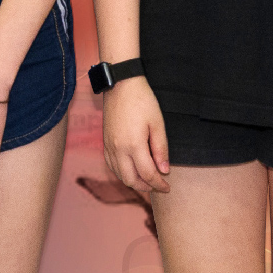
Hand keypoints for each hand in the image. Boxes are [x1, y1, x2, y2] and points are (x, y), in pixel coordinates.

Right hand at [101, 76, 170, 196]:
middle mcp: (118, 149)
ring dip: (133, 182)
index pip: (147, 174)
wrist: (121, 85)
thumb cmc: (142, 101)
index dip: (159, 184)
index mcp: (133, 145)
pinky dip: (122, 173)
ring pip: (120, 175)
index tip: (167, 188)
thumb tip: (164, 170)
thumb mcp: (157, 123)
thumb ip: (161, 149)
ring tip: (147, 180)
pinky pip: (111, 165)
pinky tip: (131, 170)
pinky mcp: (105, 142)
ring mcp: (109, 146)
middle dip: (146, 187)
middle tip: (158, 186)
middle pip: (131, 180)